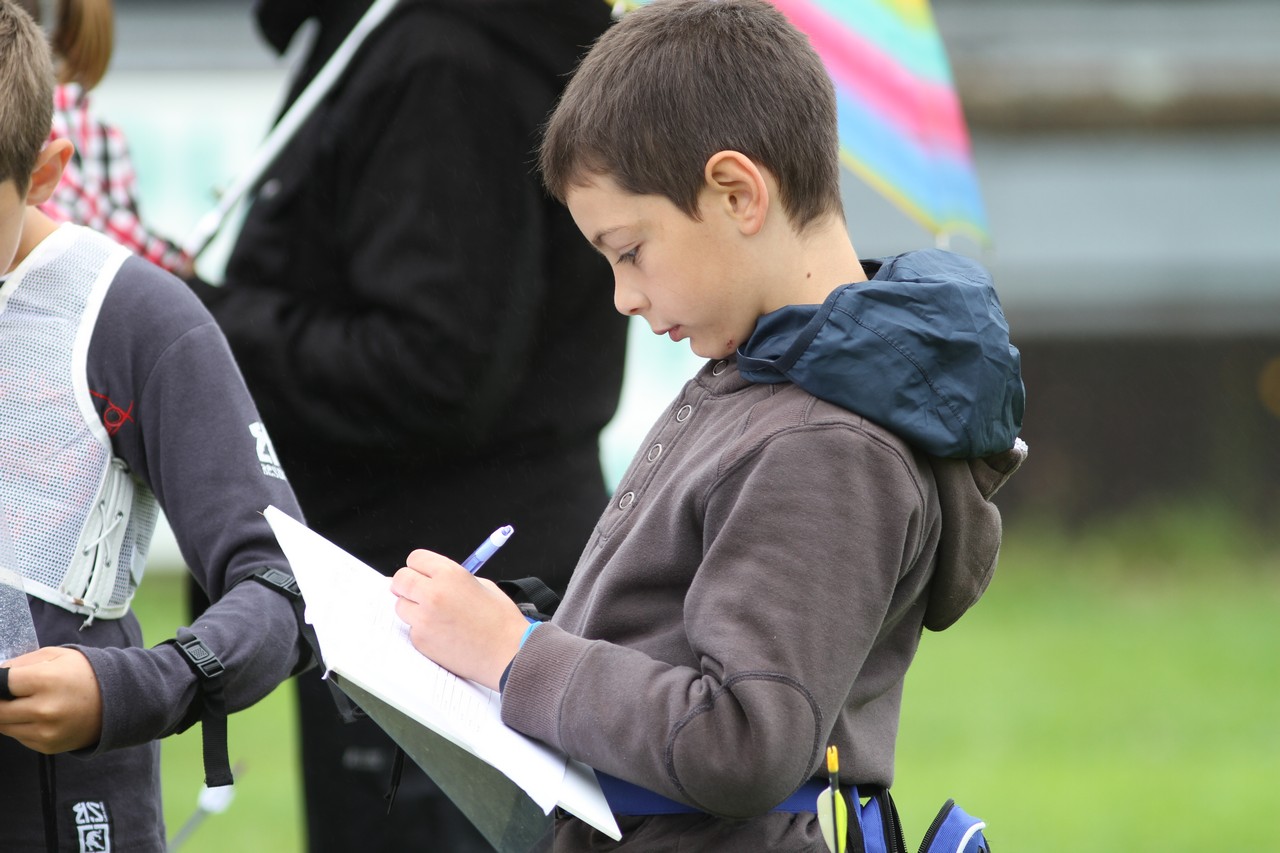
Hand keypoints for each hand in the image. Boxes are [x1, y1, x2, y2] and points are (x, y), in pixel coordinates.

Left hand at [0, 647, 102, 752]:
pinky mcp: (47, 746)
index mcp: (46, 680)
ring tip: (27, 703)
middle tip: (10, 694)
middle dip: (0, 700)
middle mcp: (44, 709)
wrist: (117, 701)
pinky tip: (39, 716)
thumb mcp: (56, 655)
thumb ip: (21, 662)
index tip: (2, 683)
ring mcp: (45, 731)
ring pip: (3, 726)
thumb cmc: (83, 673)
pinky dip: (21, 726)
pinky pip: (18, 737)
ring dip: (8, 714)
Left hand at [391, 549, 530, 690]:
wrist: (508, 653)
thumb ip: (453, 579)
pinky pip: (411, 629)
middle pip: (400, 579)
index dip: (419, 566)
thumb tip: (431, 579)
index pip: (415, 559)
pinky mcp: (420, 640)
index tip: (422, 574)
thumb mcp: (482, 585)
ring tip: (435, 616)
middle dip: (407, 584)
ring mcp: (423, 619)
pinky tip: (442, 634)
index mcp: (450, 574)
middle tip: (418, 592)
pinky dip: (422, 630)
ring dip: (412, 608)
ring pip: (400, 605)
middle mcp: (432, 594)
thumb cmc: (501, 620)